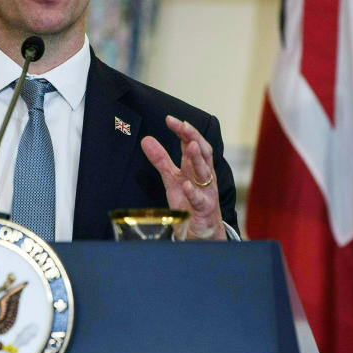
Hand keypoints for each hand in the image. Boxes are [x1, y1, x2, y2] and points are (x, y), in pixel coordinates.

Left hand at [140, 115, 226, 240]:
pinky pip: (200, 200)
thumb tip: (146, 139)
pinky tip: (187, 185)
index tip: (170, 120)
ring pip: (205, 173)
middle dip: (193, 137)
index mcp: (195, 167)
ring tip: (190, 146)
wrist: (200, 232)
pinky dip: (194, 192)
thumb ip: (161, 160)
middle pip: (202, 152)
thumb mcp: (172, 179)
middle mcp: (204, 176)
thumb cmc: (189, 203)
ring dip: (198, 159)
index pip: (192, 143)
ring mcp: (206, 192)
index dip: (183, 131)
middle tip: (183, 126)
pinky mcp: (205, 210)